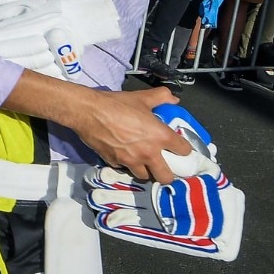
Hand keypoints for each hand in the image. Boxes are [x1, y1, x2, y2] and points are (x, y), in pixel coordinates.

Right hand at [71, 87, 191, 183]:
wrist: (89, 112)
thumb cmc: (118, 104)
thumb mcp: (142, 97)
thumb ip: (162, 97)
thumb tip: (174, 100)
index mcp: (160, 136)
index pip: (183, 151)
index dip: (184, 150)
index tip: (180, 148)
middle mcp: (149, 153)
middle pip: (166, 177)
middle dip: (168, 174)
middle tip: (164, 166)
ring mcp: (131, 161)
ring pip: (145, 176)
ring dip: (146, 171)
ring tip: (144, 163)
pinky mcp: (115, 163)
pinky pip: (125, 168)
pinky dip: (126, 165)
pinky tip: (124, 156)